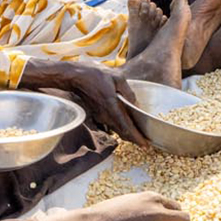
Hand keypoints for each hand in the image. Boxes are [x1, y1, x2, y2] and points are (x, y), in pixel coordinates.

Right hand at [28, 61, 147, 144]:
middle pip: (122, 133)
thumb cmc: (95, 75)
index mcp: (112, 107)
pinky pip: (110, 124)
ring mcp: (100, 116)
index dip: (137, 138)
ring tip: (138, 134)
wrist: (75, 77)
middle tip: (145, 143)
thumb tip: (135, 103)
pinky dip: (119, 127)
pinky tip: (125, 123)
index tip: (145, 146)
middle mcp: (105, 116)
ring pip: (116, 130)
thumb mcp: (117, 77)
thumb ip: (128, 91)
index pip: (126, 128)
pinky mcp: (96, 115)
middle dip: (134, 139)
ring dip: (127, 134)